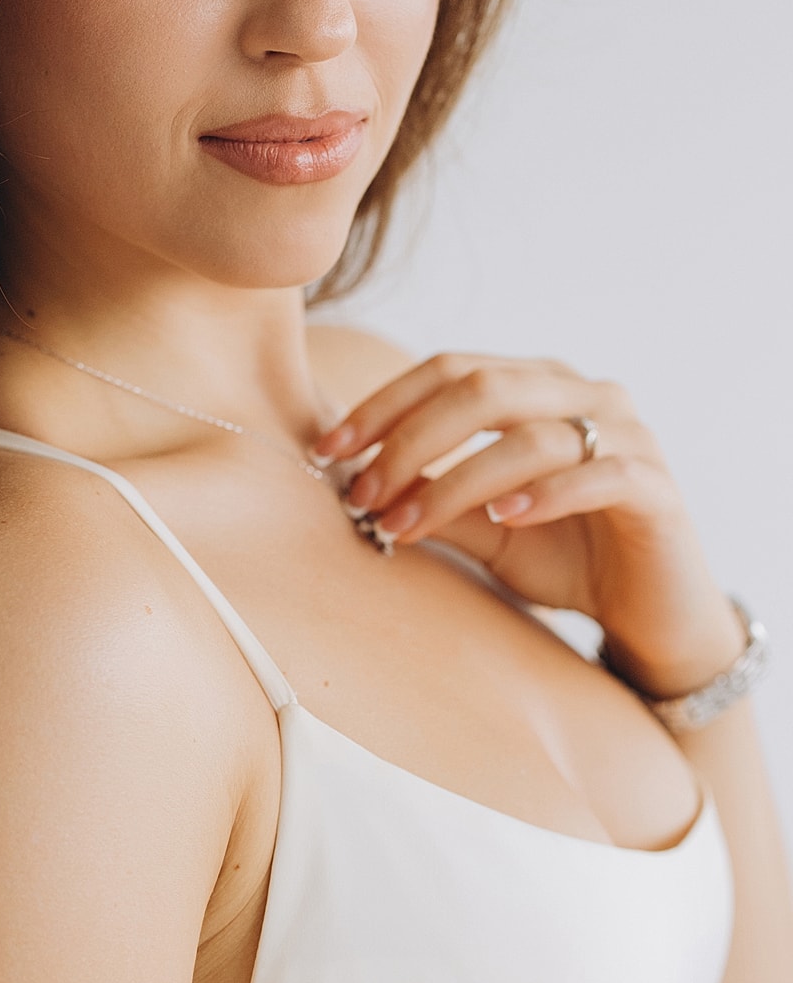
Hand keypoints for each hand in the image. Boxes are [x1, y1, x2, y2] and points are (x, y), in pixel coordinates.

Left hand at [312, 352, 744, 698]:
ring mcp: (626, 433)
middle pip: (481, 387)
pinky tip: (505, 517)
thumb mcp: (483, 528)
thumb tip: (353, 486)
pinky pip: (597, 474)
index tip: (328, 449)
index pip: (448, 368)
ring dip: (456, 481)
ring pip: (530, 435)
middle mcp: (581, 393)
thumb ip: (431, 499)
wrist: (649, 614)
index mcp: (536, 385)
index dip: (383, 404)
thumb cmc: (562, 556)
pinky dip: (545, 494)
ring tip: (406, 524)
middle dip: (408, 440)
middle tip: (361, 493)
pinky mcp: (655, 485)